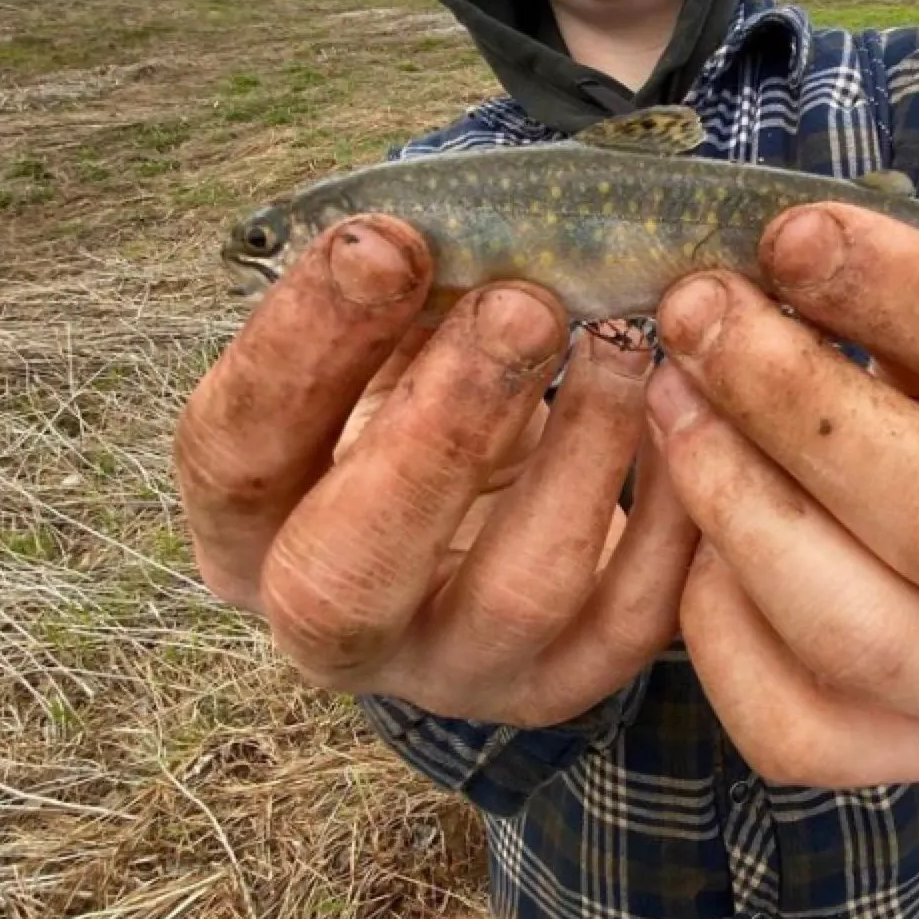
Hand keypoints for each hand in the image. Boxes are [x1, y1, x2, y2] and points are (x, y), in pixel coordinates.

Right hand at [175, 216, 697, 726]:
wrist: (489, 522)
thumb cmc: (419, 410)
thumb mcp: (383, 354)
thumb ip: (393, 304)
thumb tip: (444, 235)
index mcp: (249, 531)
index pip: (236, 451)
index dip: (303, 344)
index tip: (386, 242)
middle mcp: (331, 630)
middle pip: (350, 572)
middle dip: (441, 430)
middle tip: (524, 307)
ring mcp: (453, 672)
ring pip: (517, 593)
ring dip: (582, 451)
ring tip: (624, 341)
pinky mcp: (562, 684)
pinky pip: (635, 614)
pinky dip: (673, 505)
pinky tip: (681, 407)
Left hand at [645, 204, 918, 787]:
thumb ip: (903, 310)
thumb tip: (776, 260)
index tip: (794, 234)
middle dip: (802, 406)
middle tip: (699, 314)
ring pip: (861, 631)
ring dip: (739, 502)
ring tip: (670, 400)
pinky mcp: (903, 764)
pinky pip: (790, 721)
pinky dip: (720, 620)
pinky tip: (696, 538)